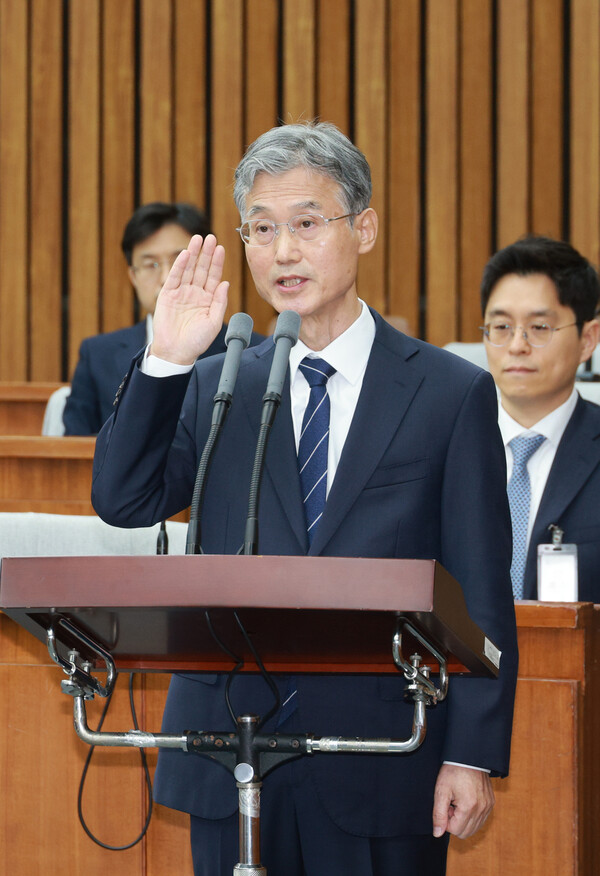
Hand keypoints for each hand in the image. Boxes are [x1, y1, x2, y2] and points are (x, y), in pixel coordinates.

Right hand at [150, 234, 228, 364]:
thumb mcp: (214, 322)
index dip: (217, 262)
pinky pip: (174, 277)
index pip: (214, 277)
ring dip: (193, 254)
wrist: (176, 352)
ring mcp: (181, 293)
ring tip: (198, 239)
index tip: (221, 248)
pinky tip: (185, 254)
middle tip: (210, 237)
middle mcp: (195, 293)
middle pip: (201, 269)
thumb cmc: (196, 341)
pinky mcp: (168, 295)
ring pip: (188, 269)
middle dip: (206, 253)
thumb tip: (225, 283)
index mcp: (208, 300)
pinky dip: (179, 266)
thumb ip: (220, 302)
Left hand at [432, 764, 494, 838]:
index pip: (455, 831)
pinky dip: (472, 816)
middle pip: (466, 833)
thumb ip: (438, 814)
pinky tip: (466, 801)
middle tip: (451, 804)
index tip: (446, 806)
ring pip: (474, 828)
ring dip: (463, 819)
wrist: (467, 756)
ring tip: (458, 802)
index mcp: (469, 806)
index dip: (446, 820)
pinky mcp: (491, 803)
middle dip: (455, 822)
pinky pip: (481, 820)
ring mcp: (488, 806)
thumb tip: (437, 833)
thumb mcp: (441, 791)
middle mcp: (482, 809)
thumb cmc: (453, 771)